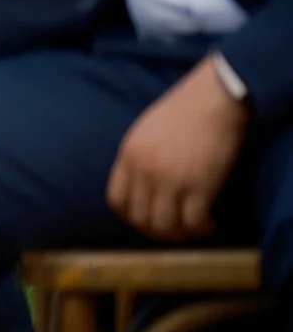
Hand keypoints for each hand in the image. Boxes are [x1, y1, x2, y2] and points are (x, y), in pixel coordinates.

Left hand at [105, 58, 249, 240]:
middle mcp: (144, 171)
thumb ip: (139, 158)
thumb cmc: (184, 110)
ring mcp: (171, 179)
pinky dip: (201, 229)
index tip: (146, 220)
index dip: (130, 217)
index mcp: (128, 156)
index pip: (116, 201)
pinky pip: (194, 221)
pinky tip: (209, 224)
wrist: (214, 97)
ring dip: (179, 234)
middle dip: (156, 231)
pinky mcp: (199, 185)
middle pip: (140, 218)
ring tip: (192, 229)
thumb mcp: (145, 131)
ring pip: (165, 225)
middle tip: (173, 231)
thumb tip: (141, 186)